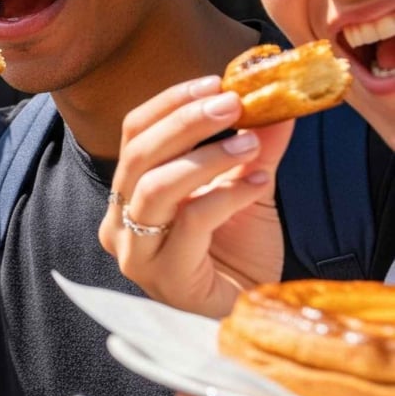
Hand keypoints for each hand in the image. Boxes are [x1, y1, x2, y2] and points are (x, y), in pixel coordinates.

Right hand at [102, 77, 289, 318]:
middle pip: (137, 156)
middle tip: (231, 101)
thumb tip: (277, 99)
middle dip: (185, 122)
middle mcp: (120, 222)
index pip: (132, 135)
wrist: (248, 314)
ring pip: (154, 188)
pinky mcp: (165, 276)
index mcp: (128, 195)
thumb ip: (255, 148)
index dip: (168, 104)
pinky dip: (226, 197)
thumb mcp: (246, 189)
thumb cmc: (236, 256)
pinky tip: (258, 183)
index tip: (214, 81)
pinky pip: (189, 224)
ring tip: (250, 142)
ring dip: (204, 158)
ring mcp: (136, 253)